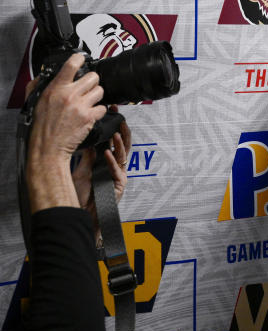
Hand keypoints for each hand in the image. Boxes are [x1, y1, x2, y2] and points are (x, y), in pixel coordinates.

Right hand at [27, 54, 105, 164]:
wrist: (47, 146)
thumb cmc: (41, 125)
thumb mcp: (35, 100)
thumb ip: (40, 85)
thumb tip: (47, 74)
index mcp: (55, 88)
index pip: (71, 65)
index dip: (79, 59)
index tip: (81, 59)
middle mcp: (69, 95)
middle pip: (93, 77)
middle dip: (92, 82)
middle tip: (87, 88)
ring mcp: (81, 106)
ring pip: (100, 91)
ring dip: (96, 96)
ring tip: (87, 102)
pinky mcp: (89, 117)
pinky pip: (103, 107)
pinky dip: (98, 111)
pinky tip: (90, 114)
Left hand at [72, 111, 130, 228]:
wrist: (80, 215)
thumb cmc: (81, 197)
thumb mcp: (81, 172)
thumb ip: (88, 158)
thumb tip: (90, 141)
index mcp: (107, 163)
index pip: (113, 142)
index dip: (114, 129)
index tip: (112, 115)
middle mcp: (114, 167)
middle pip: (123, 146)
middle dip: (122, 131)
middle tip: (120, 118)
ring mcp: (118, 176)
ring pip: (123, 156)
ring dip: (119, 144)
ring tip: (115, 133)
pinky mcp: (119, 185)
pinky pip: (116, 170)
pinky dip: (111, 161)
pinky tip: (106, 153)